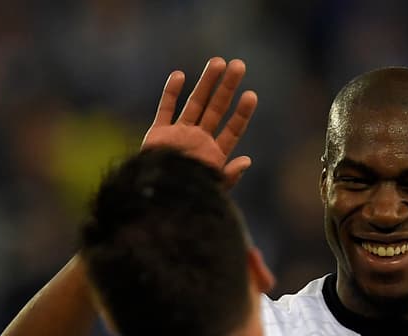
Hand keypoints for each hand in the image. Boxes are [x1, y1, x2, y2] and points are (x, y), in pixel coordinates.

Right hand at [142, 57, 257, 187]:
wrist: (156, 201)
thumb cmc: (187, 199)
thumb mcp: (213, 189)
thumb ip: (229, 175)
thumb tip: (247, 161)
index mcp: (214, 153)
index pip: (233, 129)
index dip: (242, 113)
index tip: (251, 95)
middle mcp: (199, 140)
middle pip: (216, 109)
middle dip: (227, 88)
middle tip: (239, 66)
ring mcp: (179, 135)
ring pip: (195, 103)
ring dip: (206, 83)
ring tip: (218, 62)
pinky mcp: (158, 134)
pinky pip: (165, 109)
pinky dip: (171, 93)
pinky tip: (180, 75)